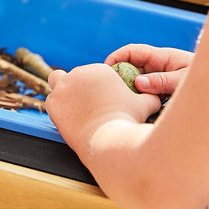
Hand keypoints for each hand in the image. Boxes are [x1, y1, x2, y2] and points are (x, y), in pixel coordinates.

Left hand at [46, 63, 160, 155]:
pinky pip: (51, 101)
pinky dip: (57, 106)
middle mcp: (79, 73)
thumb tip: (157, 96)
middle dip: (79, 85)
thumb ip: (149, 96)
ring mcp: (63, 87)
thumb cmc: (127, 121)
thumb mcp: (145, 104)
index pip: (93, 72)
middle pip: (75, 75)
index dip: (95, 83)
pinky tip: (65, 115)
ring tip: (71, 104)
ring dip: (63, 91)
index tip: (97, 96)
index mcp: (99, 69)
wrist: (109, 139)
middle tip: (84, 101)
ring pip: (57, 81)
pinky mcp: (53, 103)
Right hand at [105, 43, 193, 96]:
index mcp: (163, 57)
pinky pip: (147, 95)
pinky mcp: (165, 93)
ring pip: (138, 83)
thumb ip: (162, 82)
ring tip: (123, 104)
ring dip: (131, 91)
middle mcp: (160, 67)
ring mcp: (162, 80)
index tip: (106, 71)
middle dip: (120, 77)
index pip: (132, 51)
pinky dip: (140, 101)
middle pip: (132, 67)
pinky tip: (138, 111)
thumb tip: (138, 84)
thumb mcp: (184, 82)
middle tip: (111, 92)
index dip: (116, 58)